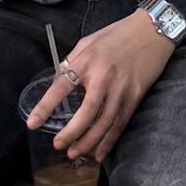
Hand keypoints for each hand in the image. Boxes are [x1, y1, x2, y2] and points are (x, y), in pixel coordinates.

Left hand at [26, 11, 175, 162]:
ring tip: (74, 154)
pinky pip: (120, 123)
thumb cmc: (117, 35)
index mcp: (86, 61)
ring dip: (89, 142)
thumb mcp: (88, 42)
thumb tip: (59, 80)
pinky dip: (109, 141)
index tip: (32, 124)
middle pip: (86, 112)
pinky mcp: (135, 96)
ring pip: (104, 123)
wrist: (152, 31)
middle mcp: (103, 77)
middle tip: (58, 146)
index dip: (45, 107)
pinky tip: (98, 153)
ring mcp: (121, 88)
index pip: (60, 87)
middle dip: (71, 133)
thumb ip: (72, 62)